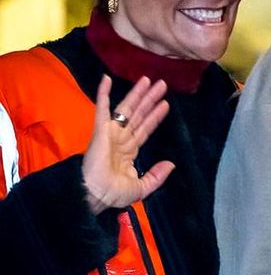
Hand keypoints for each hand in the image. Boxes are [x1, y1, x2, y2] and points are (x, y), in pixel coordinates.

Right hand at [82, 75, 174, 213]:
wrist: (96, 195)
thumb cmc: (114, 193)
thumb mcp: (141, 188)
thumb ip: (156, 176)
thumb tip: (171, 164)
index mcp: (128, 152)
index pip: (145, 129)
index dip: (154, 116)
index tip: (165, 104)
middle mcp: (120, 139)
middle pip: (138, 115)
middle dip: (150, 100)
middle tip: (162, 85)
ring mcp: (110, 133)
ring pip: (126, 109)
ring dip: (137, 94)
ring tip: (148, 80)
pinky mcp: (100, 130)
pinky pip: (102, 109)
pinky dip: (103, 93)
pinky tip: (106, 79)